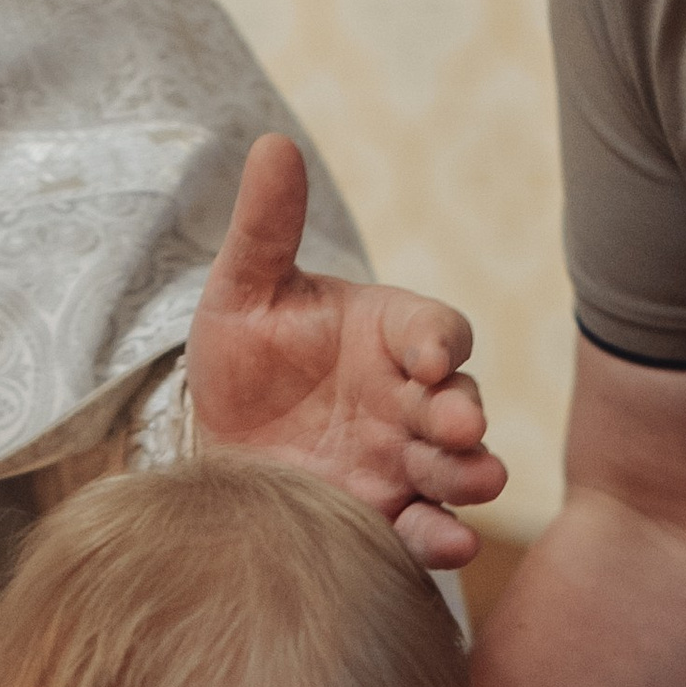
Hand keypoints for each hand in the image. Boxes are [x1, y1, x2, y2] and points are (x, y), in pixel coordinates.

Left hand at [185, 136, 504, 569]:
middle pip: (460, 400)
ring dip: (470, 472)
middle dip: (462, 412)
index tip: (427, 356)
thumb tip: (271, 144)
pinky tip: (448, 542)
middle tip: (455, 423)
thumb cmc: (241, 356)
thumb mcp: (242, 291)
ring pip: (456, 465)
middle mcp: (409, 398)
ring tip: (473, 481)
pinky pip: (426, 527)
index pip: (435, 329)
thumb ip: (264, 229)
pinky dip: (443, 537)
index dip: (438, 341)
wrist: (212, 448)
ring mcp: (404, 460)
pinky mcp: (386, 516)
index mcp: (389, 334)